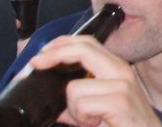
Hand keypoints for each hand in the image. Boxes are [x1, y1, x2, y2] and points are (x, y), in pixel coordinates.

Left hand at [28, 36, 161, 126]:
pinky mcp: (120, 101)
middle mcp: (120, 71)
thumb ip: (78, 103)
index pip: (87, 43)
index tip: (41, 54)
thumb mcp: (98, 110)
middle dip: (54, 54)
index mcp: (114, 69)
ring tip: (88, 120)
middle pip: (83, 49)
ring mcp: (122, 84)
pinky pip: (82, 105)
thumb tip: (53, 103)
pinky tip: (95, 123)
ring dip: (73, 109)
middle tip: (37, 63)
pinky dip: (81, 118)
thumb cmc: (124, 125)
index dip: (62, 44)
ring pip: (74, 87)